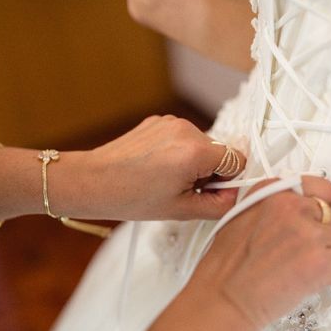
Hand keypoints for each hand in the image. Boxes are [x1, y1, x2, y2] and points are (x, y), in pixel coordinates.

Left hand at [55, 115, 246, 220]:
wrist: (93, 180)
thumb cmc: (131, 197)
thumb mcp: (182, 210)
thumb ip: (218, 205)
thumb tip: (236, 196)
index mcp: (195, 152)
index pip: (237, 160)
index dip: (228, 180)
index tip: (209, 192)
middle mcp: (186, 130)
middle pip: (219, 152)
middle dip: (210, 172)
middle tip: (183, 190)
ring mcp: (171, 122)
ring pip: (202, 145)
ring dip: (194, 162)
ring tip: (166, 179)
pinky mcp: (160, 120)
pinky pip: (183, 138)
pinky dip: (178, 152)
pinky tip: (158, 167)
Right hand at [188, 176, 330, 330]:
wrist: (223, 299)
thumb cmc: (226, 268)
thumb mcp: (242, 217)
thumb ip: (274, 208)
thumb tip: (301, 213)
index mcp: (273, 191)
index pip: (320, 187)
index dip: (320, 207)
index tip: (316, 220)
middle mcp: (294, 204)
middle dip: (321, 235)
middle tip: (298, 255)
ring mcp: (310, 231)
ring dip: (324, 257)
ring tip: (294, 271)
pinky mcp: (323, 259)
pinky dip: (329, 276)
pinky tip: (303, 281)